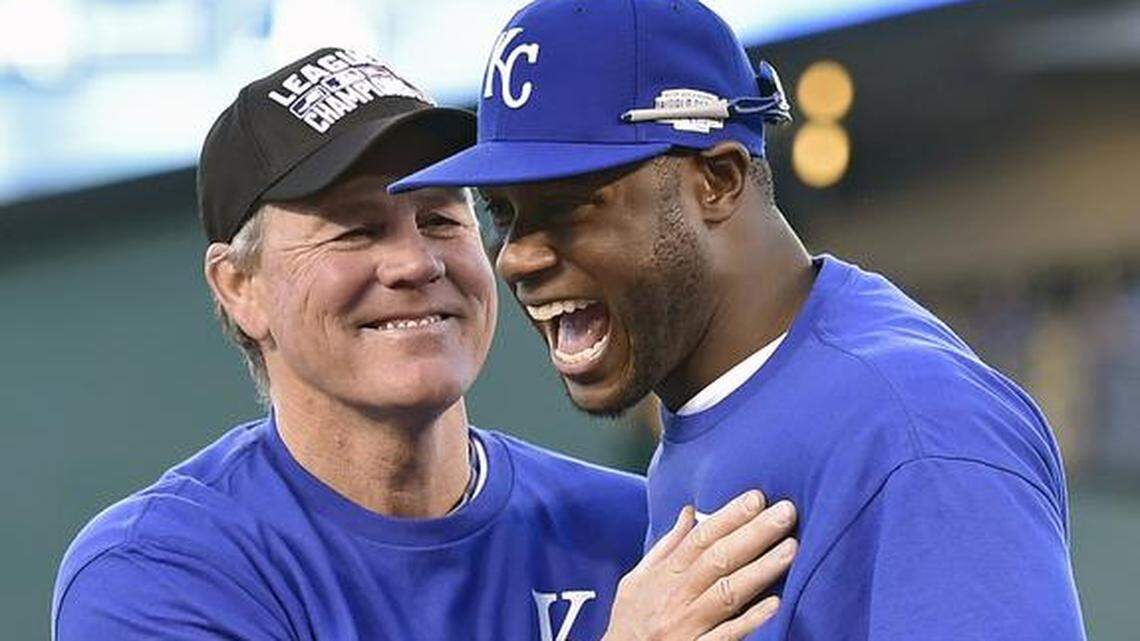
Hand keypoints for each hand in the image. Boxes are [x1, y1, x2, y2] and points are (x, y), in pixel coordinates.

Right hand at [603, 491, 796, 640]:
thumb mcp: (638, 579)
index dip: (729, 516)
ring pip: (727, 592)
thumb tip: (690, 512)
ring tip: (791, 548)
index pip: (700, 539)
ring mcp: (686, 625)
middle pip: (718, 559)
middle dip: (754, 533)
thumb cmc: (630, 621)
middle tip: (785, 512)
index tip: (756, 498)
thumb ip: (667, 546)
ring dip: (761, 569)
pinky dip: (749, 619)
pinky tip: (775, 603)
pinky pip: (726, 635)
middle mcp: (676, 596)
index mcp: (664, 575)